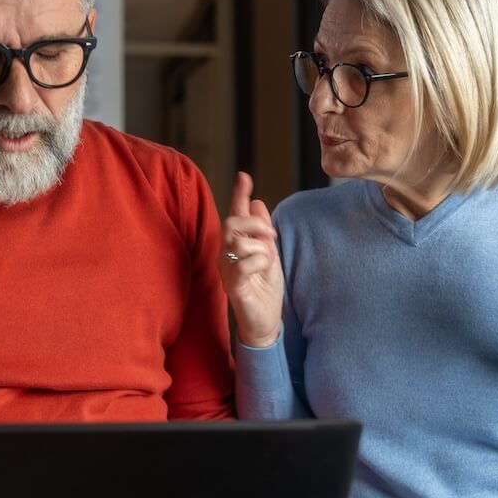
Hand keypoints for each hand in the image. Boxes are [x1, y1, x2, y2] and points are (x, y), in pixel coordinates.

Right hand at [219, 172, 283, 346]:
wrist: (265, 322)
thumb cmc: (264, 289)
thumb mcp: (269, 253)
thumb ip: (262, 231)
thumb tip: (258, 203)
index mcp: (234, 245)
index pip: (235, 215)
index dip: (239, 194)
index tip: (245, 176)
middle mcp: (225, 255)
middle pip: (231, 223)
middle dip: (255, 223)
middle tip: (271, 235)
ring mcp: (226, 270)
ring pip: (239, 242)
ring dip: (261, 247)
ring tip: (268, 261)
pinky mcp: (233, 286)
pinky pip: (242, 264)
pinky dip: (258, 262)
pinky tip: (262, 270)